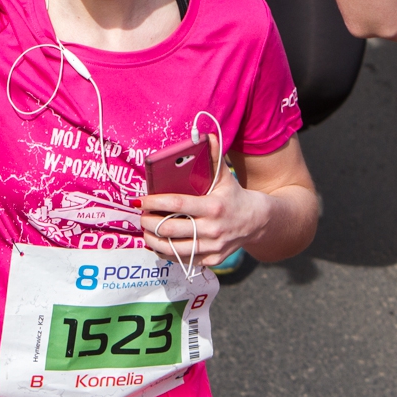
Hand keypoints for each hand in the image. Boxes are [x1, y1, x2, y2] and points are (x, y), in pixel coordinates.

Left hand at [139, 135, 270, 267]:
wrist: (256, 222)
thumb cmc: (234, 196)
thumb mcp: (225, 177)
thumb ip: (214, 157)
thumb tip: (207, 135)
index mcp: (214, 206)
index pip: (177, 205)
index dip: (155, 203)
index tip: (141, 200)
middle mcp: (213, 229)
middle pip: (170, 229)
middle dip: (149, 223)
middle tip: (140, 216)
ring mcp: (212, 247)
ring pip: (173, 249)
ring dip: (153, 241)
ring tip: (145, 231)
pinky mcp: (211, 260)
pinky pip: (182, 260)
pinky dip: (166, 253)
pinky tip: (158, 243)